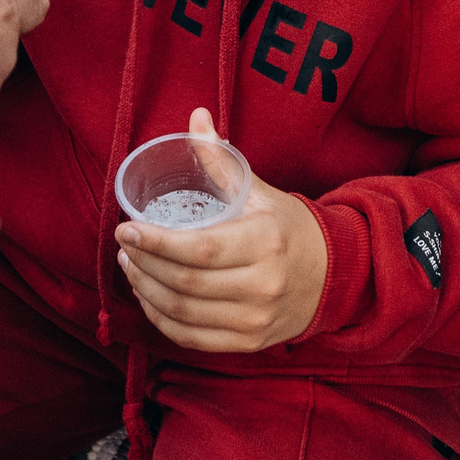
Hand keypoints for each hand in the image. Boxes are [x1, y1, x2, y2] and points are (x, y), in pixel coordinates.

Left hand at [114, 109, 328, 352]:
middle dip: (144, 264)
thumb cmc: (288, 228)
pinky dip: (162, 319)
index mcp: (264, 242)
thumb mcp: (259, 192)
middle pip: (185, 282)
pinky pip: (192, 338)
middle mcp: (262, 285)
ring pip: (183, 313)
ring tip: (131, 266)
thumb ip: (221, 160)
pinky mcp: (249, 342)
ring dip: (146, 291)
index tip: (125, 228)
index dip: (156, 242)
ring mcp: (255, 319)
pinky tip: (148, 297)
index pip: (198, 249)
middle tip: (125, 245)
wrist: (334, 276)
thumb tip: (196, 117)